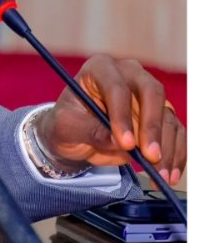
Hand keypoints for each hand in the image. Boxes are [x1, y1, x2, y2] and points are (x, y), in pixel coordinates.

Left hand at [36, 54, 186, 183]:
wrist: (77, 135)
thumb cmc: (68, 124)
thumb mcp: (66, 126)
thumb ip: (88, 130)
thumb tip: (115, 141)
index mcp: (100, 69)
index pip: (117, 88)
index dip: (122, 115)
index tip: (125, 143)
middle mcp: (129, 75)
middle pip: (151, 93)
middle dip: (152, 127)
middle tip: (150, 156)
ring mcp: (148, 95)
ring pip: (167, 115)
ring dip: (167, 147)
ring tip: (159, 173)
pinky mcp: (162, 115)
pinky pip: (176, 132)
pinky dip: (176, 154)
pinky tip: (169, 174)